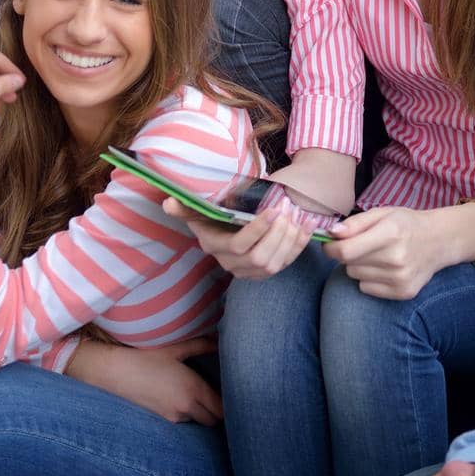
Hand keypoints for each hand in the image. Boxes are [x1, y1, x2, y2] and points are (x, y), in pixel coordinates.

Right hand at [68, 335, 222, 425]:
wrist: (114, 372)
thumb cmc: (145, 356)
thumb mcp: (175, 348)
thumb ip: (201, 345)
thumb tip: (219, 341)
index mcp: (193, 390)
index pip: (222, 409)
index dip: (231, 405)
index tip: (236, 396)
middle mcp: (185, 408)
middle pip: (213, 420)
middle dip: (219, 411)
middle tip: (221, 395)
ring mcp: (172, 417)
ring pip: (198, 420)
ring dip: (202, 412)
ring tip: (202, 395)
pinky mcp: (161, 419)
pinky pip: (183, 420)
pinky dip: (188, 413)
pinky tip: (183, 398)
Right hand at [169, 196, 312, 278]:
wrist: (225, 230)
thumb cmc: (212, 216)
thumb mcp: (198, 210)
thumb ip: (184, 208)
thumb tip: (168, 202)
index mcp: (215, 247)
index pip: (239, 245)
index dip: (258, 230)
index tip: (273, 210)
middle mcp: (231, 264)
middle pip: (260, 258)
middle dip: (278, 235)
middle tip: (288, 210)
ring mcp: (248, 272)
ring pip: (274, 265)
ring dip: (290, 241)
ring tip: (297, 217)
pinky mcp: (264, 273)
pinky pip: (285, 264)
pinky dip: (298, 247)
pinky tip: (306, 228)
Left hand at [326, 204, 442, 299]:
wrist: (439, 240)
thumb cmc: (406, 224)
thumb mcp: (382, 213)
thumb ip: (355, 223)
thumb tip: (331, 233)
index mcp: (391, 233)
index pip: (346, 250)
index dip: (331, 248)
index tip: (329, 243)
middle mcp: (397, 258)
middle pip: (349, 264)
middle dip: (348, 254)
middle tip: (363, 245)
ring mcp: (401, 278)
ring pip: (356, 277)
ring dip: (360, 266)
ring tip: (378, 255)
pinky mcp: (404, 292)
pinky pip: (367, 289)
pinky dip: (370, 279)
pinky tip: (385, 268)